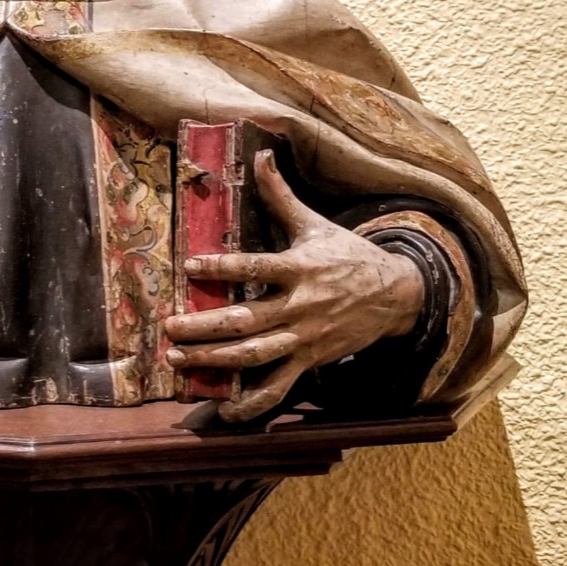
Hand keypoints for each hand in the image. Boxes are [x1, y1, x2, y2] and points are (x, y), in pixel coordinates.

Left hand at [163, 149, 424, 421]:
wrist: (396, 295)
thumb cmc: (348, 255)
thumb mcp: (315, 223)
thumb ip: (281, 195)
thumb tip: (261, 154)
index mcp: (299, 268)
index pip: (256, 267)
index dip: (223, 268)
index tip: (191, 266)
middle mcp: (300, 306)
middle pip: (247, 320)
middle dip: (205, 327)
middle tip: (169, 327)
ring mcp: (304, 338)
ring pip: (255, 355)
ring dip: (215, 361)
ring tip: (179, 358)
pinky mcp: (310, 361)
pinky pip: (279, 387)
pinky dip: (252, 403)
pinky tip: (224, 410)